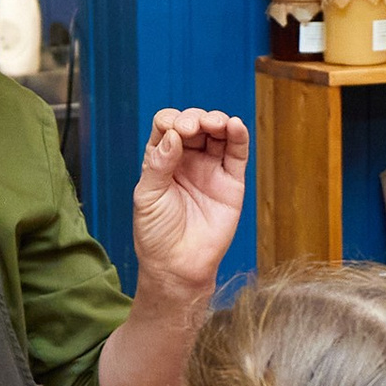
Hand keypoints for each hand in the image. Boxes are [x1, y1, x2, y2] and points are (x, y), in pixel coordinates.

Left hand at [129, 108, 247, 297]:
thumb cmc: (156, 234)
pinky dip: (239, 136)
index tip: (174, 132)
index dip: (171, 121)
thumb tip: (174, 134)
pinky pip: (237, 154)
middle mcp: (186, 159)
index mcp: (162, 159)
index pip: (167, 127)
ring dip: (217, 121)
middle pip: (194, 124)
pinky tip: (235, 126)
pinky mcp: (231, 182)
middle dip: (194, 119)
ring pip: (217, 133)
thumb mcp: (147, 197)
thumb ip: (158, 164)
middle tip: (192, 129)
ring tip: (216, 124)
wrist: (178, 266)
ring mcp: (210, 169)